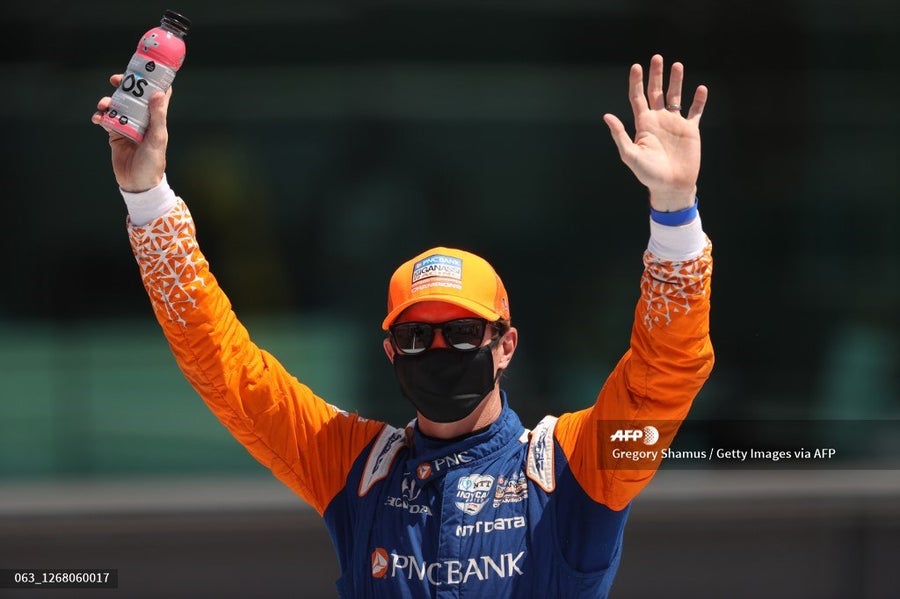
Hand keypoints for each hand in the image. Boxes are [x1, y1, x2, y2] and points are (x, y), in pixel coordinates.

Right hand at [91, 74, 170, 192]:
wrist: (138, 183)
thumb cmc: (152, 162)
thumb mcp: (157, 138)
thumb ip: (157, 116)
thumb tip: (158, 93)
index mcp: (156, 119)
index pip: (158, 95)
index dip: (152, 81)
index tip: (144, 68)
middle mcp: (142, 120)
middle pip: (133, 96)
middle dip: (123, 85)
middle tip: (115, 79)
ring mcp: (127, 126)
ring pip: (117, 106)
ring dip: (108, 101)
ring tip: (103, 104)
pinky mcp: (115, 135)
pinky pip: (105, 120)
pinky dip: (100, 116)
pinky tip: (97, 118)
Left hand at [604, 55, 707, 211]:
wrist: (671, 186)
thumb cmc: (648, 174)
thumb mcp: (630, 155)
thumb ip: (620, 135)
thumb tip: (607, 116)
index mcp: (643, 124)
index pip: (638, 98)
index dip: (636, 82)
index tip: (636, 66)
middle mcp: (658, 120)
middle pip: (656, 92)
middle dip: (656, 75)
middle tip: (657, 58)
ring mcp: (675, 124)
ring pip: (675, 97)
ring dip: (676, 81)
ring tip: (677, 65)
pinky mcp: (690, 130)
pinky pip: (695, 111)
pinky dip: (699, 100)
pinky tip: (701, 88)